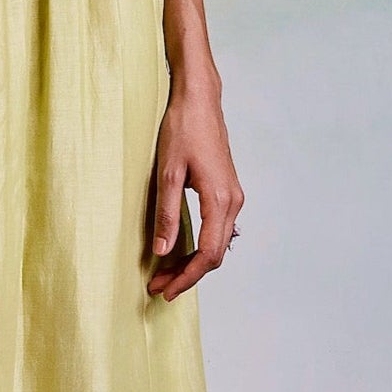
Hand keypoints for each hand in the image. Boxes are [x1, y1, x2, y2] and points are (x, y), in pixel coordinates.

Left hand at [146, 65, 242, 300]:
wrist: (200, 101)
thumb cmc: (183, 130)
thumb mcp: (167, 172)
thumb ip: (167, 214)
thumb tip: (163, 251)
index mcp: (219, 200)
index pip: (207, 254)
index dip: (186, 277)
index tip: (164, 290)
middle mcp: (233, 202)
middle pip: (214, 255)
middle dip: (187, 275)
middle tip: (158, 287)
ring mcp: (233, 197)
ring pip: (216, 244)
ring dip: (192, 262)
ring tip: (163, 272)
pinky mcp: (227, 192)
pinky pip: (217, 230)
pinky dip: (199, 245)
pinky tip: (179, 249)